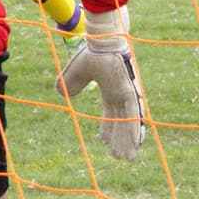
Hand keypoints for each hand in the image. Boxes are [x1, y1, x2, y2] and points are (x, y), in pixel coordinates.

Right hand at [58, 41, 145, 160]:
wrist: (103, 39)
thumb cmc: (92, 50)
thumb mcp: (77, 70)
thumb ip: (70, 82)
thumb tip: (62, 94)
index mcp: (111, 88)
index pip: (111, 113)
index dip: (108, 128)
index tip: (105, 141)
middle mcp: (121, 93)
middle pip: (121, 122)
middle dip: (119, 139)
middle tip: (119, 157)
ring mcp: (128, 93)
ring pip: (129, 123)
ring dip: (128, 141)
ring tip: (127, 159)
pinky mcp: (131, 92)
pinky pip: (133, 116)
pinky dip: (133, 131)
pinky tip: (136, 145)